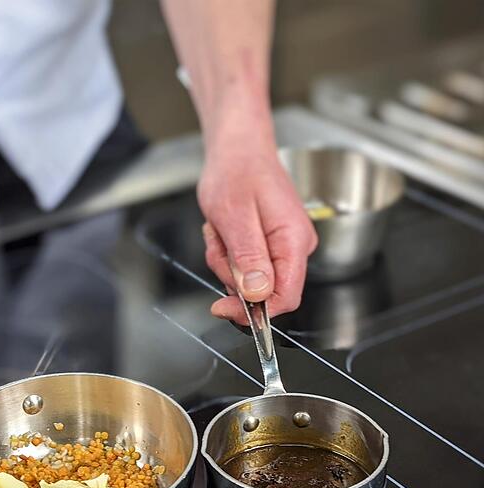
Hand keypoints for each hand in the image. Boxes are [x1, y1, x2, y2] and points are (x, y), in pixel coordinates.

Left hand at [198, 115, 316, 323]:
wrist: (238, 149)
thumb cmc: (237, 172)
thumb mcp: (234, 216)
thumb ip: (248, 257)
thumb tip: (258, 294)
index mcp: (294, 241)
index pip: (286, 297)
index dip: (255, 311)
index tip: (223, 307)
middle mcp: (295, 246)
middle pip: (263, 291)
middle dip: (232, 274)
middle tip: (218, 242)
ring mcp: (283, 246)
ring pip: (248, 279)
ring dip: (225, 260)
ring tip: (220, 229)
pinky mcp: (270, 244)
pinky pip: (244, 264)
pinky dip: (227, 251)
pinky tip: (223, 229)